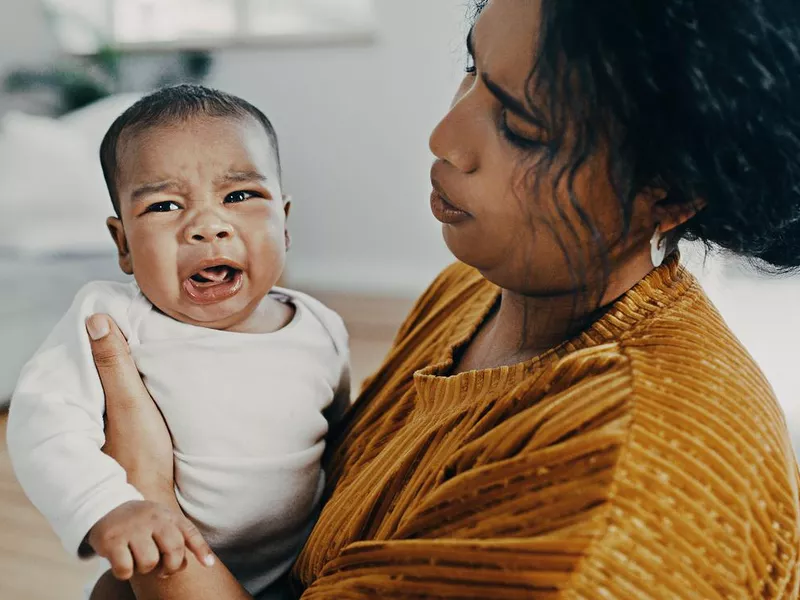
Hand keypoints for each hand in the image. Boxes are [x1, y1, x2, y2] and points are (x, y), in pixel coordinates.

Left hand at [86, 314, 173, 500]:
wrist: (153, 507)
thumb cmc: (142, 459)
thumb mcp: (131, 405)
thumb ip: (114, 365)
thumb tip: (95, 320)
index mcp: (72, 404)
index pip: (74, 354)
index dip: (89, 331)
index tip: (107, 309)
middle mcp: (75, 414)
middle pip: (84, 366)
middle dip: (100, 342)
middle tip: (123, 317)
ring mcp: (91, 425)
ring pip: (96, 381)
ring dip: (110, 362)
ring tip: (130, 338)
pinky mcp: (107, 432)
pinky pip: (106, 394)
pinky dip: (117, 379)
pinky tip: (133, 372)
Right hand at [88, 500, 212, 580]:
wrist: (105, 506)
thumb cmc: (141, 522)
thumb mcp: (163, 521)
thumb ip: (181, 538)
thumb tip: (206, 563)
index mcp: (168, 516)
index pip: (190, 532)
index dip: (201, 549)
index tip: (208, 564)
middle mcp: (153, 519)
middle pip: (173, 550)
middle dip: (170, 567)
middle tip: (162, 570)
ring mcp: (133, 528)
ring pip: (149, 562)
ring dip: (144, 569)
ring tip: (137, 558)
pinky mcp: (112, 540)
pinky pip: (126, 569)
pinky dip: (125, 572)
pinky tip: (122, 562)